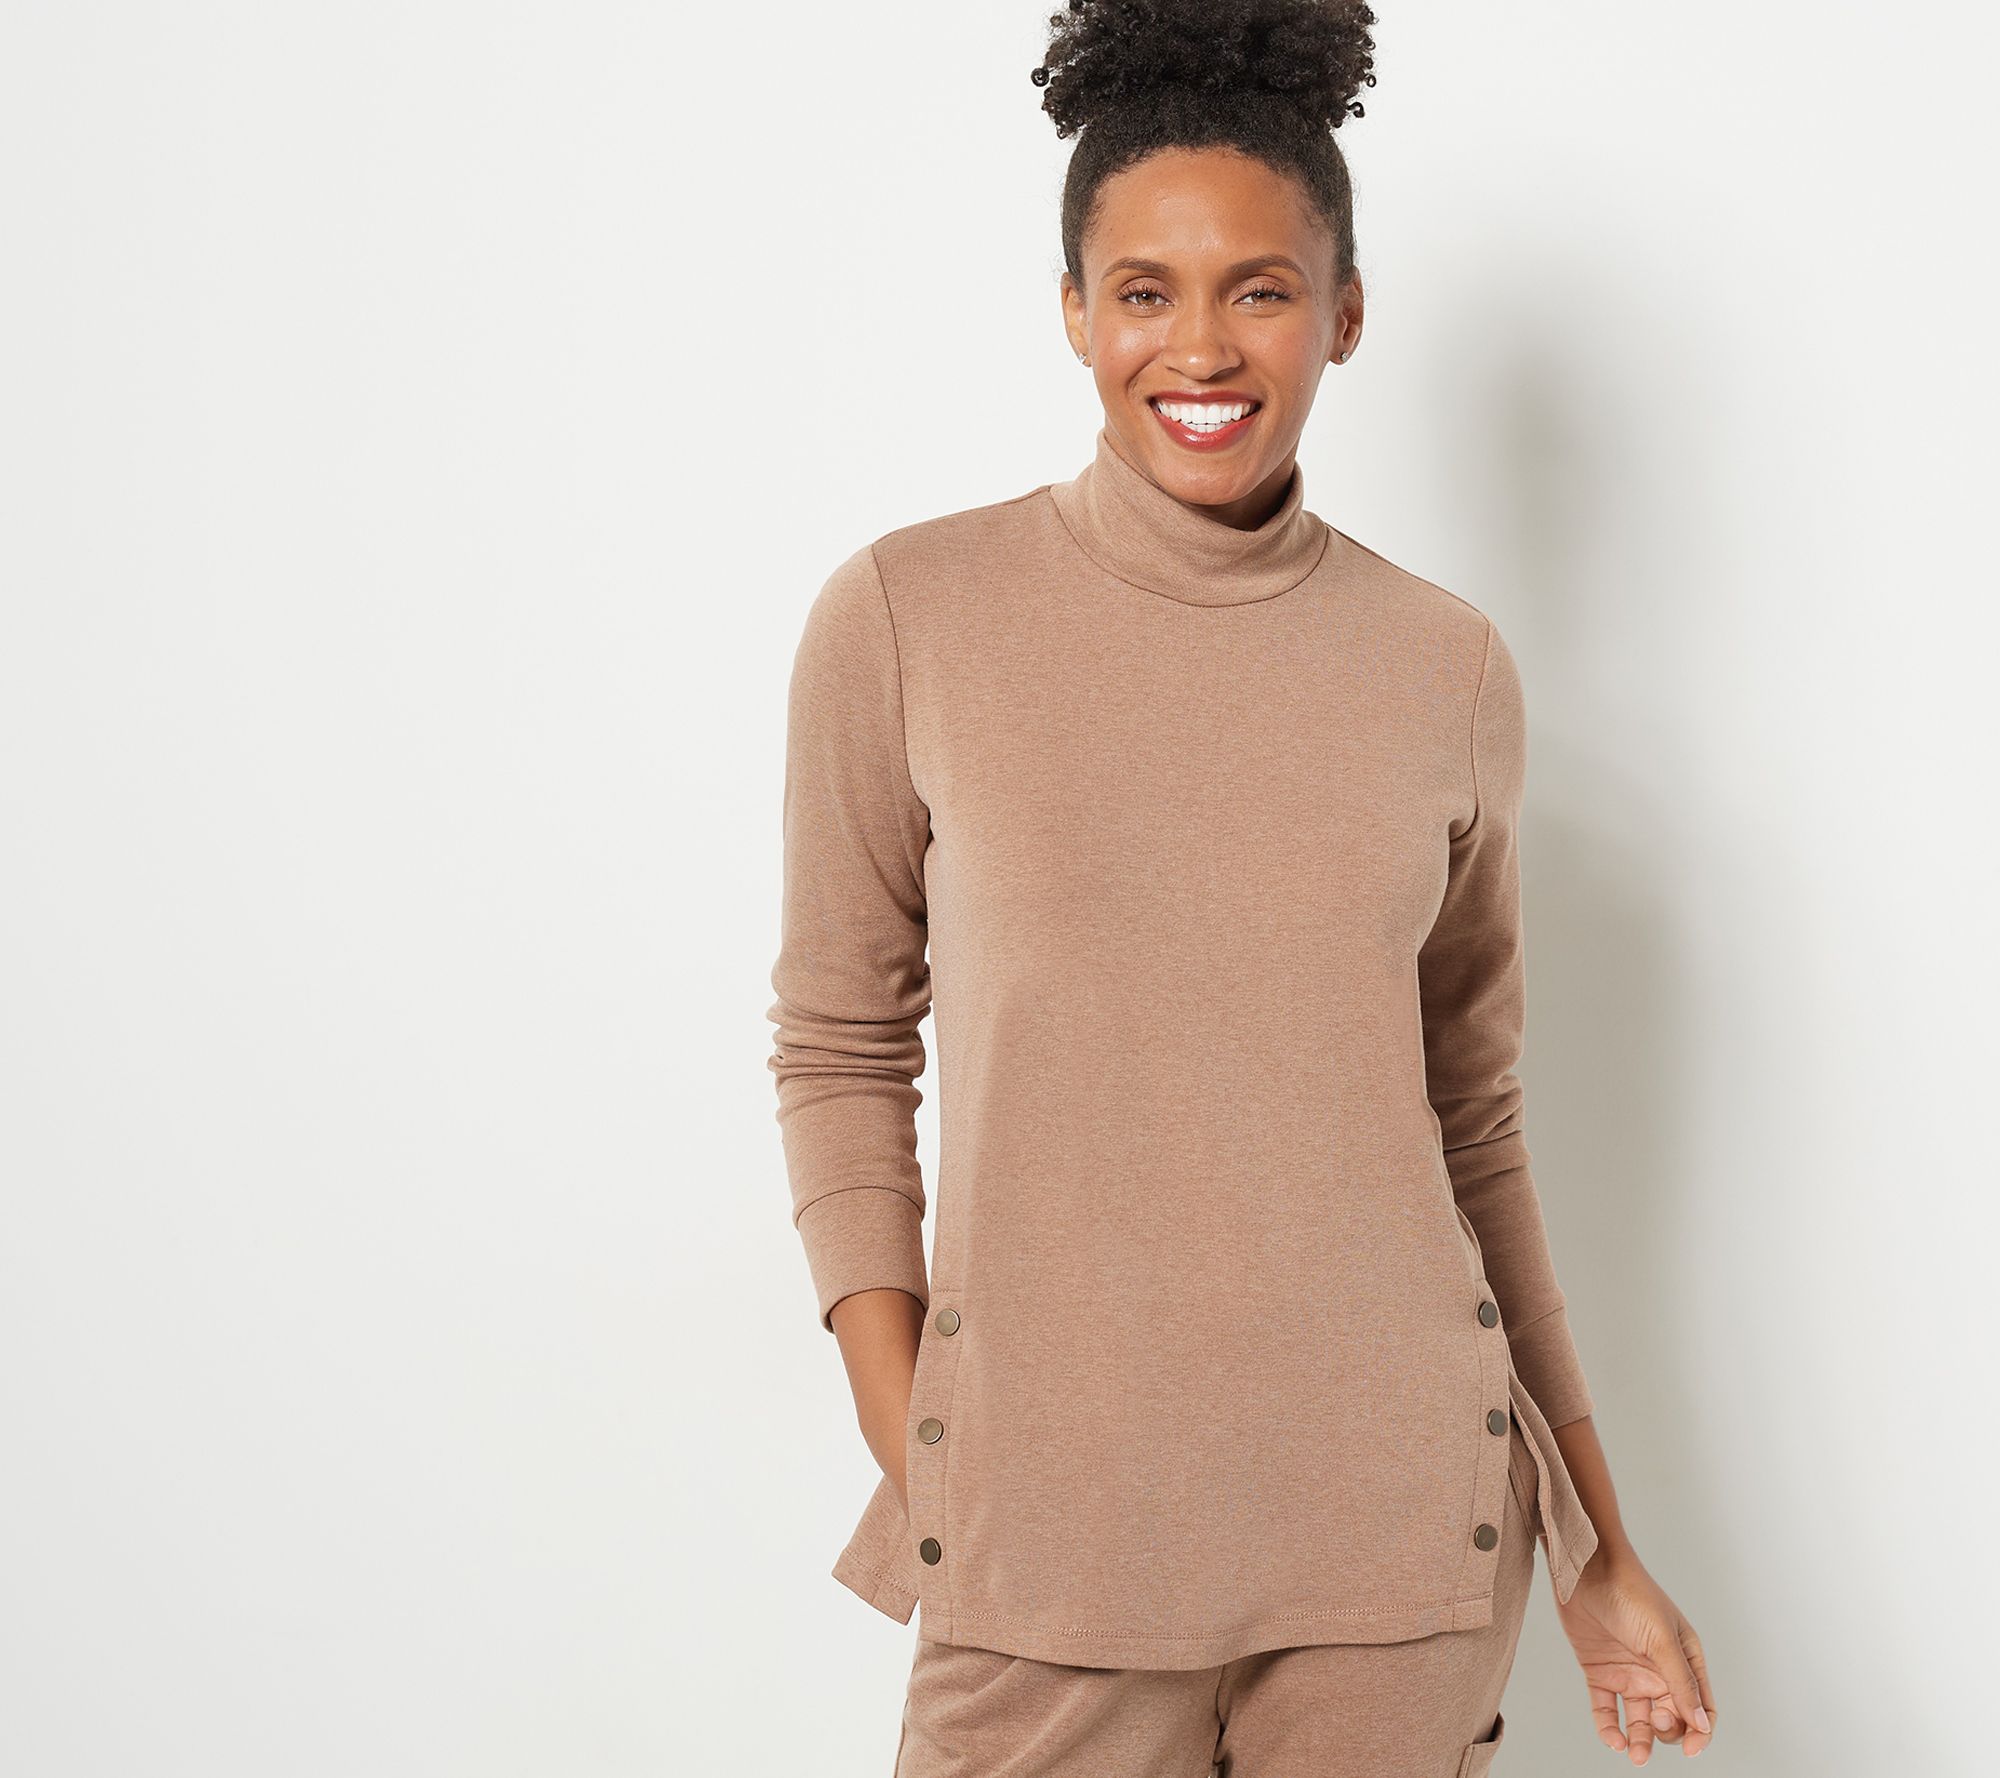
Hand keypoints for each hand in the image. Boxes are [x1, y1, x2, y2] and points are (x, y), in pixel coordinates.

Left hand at [1554, 1541, 1715, 1761]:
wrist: (1587, 1569)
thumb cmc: (1632, 1594)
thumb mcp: (1662, 1639)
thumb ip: (1681, 1682)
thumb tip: (1701, 1726)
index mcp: (1684, 1659)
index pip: (1700, 1706)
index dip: (1700, 1732)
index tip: (1692, 1749)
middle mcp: (1658, 1670)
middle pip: (1671, 1718)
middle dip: (1667, 1733)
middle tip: (1653, 1723)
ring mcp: (1629, 1672)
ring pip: (1639, 1719)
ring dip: (1639, 1740)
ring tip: (1633, 1754)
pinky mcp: (1600, 1671)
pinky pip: (1607, 1709)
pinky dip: (1609, 1728)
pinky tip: (1611, 1739)